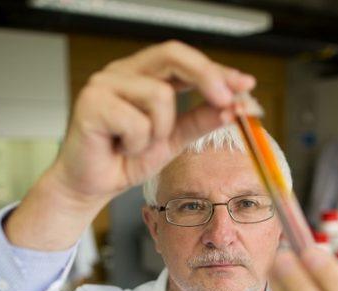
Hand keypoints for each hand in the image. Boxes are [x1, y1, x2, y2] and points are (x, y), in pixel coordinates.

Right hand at [48, 40, 254, 203]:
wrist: (91, 186)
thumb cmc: (125, 160)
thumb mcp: (174, 139)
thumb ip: (200, 120)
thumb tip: (233, 107)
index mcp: (144, 75)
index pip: (186, 61)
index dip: (217, 70)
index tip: (246, 85)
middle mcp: (124, 72)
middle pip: (174, 56)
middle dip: (207, 78)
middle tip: (226, 101)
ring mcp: (105, 83)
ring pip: (160, 96)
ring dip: (159, 131)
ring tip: (138, 145)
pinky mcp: (91, 102)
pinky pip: (136, 121)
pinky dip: (137, 143)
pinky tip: (120, 148)